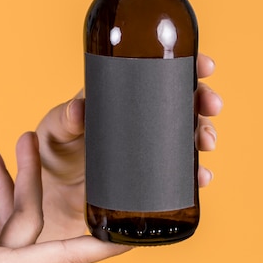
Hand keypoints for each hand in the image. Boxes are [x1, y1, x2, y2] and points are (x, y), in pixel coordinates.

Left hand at [34, 53, 222, 236]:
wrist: (52, 195)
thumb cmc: (53, 151)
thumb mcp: (55, 129)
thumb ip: (64, 118)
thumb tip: (78, 109)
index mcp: (123, 95)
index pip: (161, 73)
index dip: (188, 66)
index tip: (205, 66)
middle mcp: (143, 119)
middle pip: (184, 102)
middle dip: (204, 101)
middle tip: (210, 107)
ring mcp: (149, 148)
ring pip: (189, 135)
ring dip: (205, 135)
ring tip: (206, 144)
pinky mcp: (151, 178)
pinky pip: (182, 173)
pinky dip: (196, 174)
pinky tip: (201, 178)